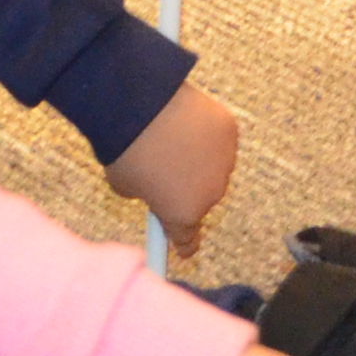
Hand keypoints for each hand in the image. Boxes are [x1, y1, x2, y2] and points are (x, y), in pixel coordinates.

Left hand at [105, 82, 241, 251]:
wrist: (139, 107)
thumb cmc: (125, 149)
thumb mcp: (125, 185)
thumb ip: (145, 194)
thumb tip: (153, 185)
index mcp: (183, 214)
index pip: (188, 240)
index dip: (184, 243)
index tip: (183, 249)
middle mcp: (211, 194)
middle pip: (202, 199)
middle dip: (186, 189)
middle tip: (163, 169)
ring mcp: (224, 162)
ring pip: (213, 167)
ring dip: (198, 160)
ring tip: (172, 140)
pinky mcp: (229, 131)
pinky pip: (218, 139)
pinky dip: (205, 134)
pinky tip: (185, 123)